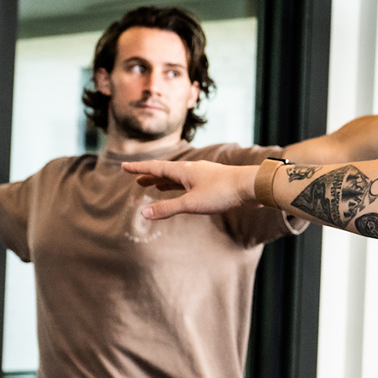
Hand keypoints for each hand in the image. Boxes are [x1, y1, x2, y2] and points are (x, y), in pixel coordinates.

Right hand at [123, 160, 255, 218]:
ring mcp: (205, 175)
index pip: (155, 168)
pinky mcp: (216, 182)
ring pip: (179, 177)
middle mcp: (192, 169)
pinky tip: (184, 191)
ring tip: (155, 186)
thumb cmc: (223, 192)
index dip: (138, 168)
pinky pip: (191, 183)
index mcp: (183, 170)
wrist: (253, 186)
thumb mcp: (191, 203)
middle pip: (166, 172)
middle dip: (151, 176)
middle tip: (137, 180)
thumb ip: (168, 208)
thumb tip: (144, 212)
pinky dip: (181, 186)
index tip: (124, 166)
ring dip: (165, 181)